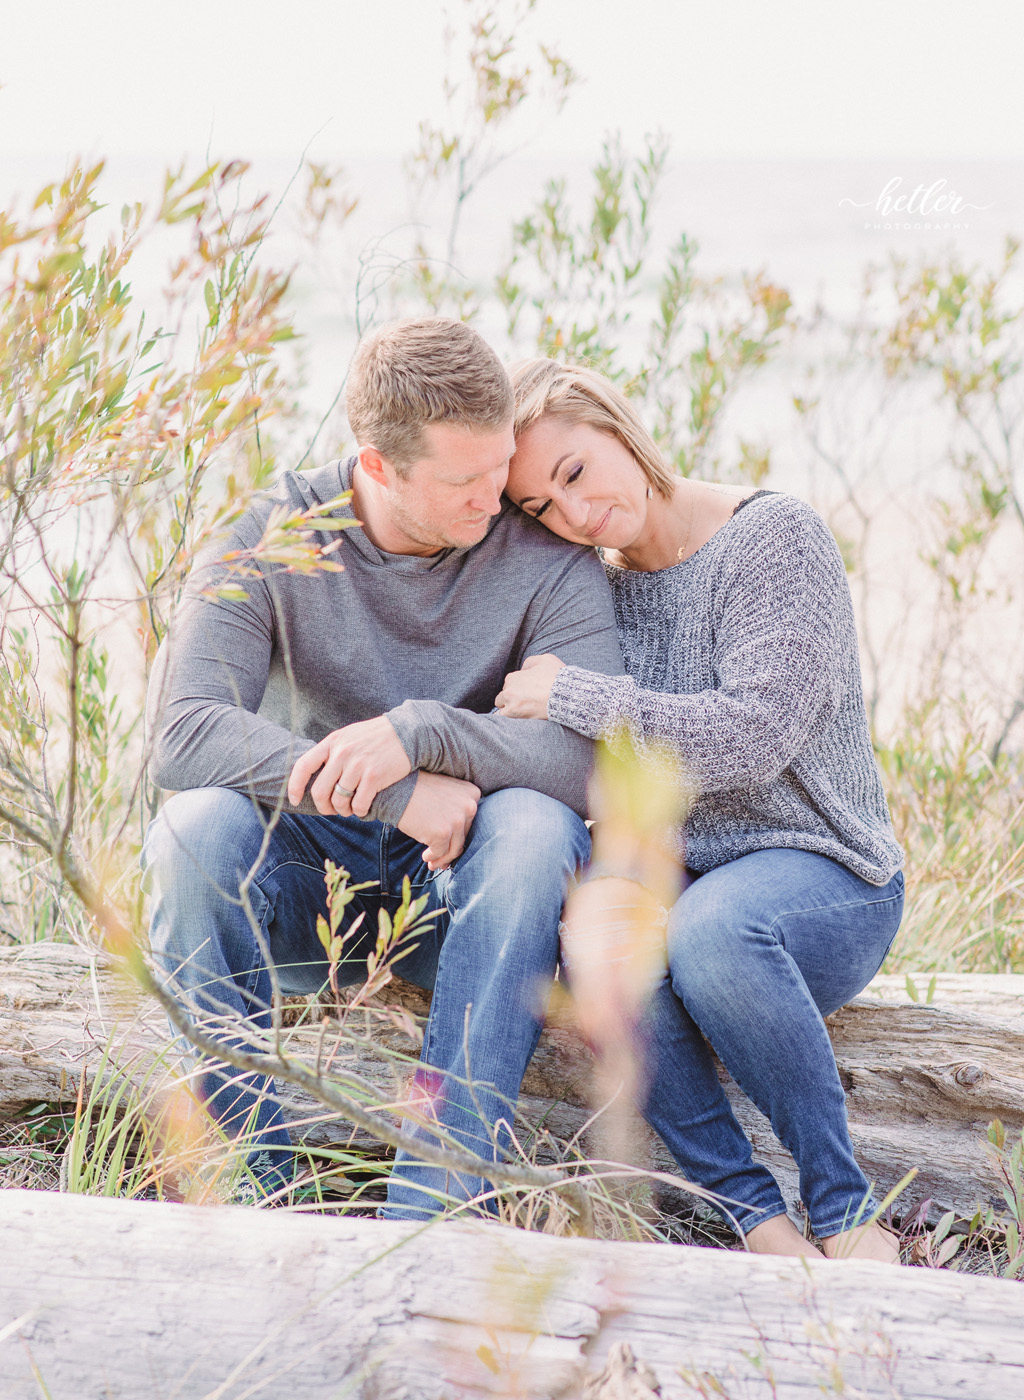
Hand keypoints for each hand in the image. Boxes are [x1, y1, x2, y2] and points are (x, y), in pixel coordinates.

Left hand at [287, 715, 411, 816]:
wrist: (407, 733)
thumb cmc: (376, 737)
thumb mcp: (349, 736)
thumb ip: (332, 752)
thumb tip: (313, 774)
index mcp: (332, 742)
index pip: (303, 766)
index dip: (294, 786)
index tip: (295, 800)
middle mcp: (342, 753)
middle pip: (320, 790)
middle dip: (322, 806)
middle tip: (330, 810)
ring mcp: (358, 765)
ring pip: (339, 800)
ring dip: (343, 810)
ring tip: (349, 809)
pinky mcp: (374, 776)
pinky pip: (358, 804)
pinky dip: (359, 811)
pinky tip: (363, 808)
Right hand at [397, 772, 480, 870]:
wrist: (395, 786)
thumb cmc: (416, 788)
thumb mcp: (445, 791)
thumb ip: (456, 810)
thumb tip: (456, 843)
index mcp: (472, 793)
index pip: (468, 822)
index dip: (457, 835)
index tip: (448, 843)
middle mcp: (469, 806)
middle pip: (463, 836)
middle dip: (450, 850)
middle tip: (441, 860)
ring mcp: (456, 820)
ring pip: (454, 849)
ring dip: (443, 859)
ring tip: (432, 863)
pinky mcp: (442, 833)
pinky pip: (439, 853)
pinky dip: (432, 857)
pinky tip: (425, 857)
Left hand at [494, 653, 565, 719]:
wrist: (565, 695)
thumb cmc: (557, 676)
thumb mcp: (544, 660)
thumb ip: (529, 663)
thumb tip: (524, 670)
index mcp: (513, 677)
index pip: (509, 685)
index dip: (518, 689)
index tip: (528, 693)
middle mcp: (508, 691)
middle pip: (503, 697)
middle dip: (511, 699)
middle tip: (525, 703)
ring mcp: (511, 705)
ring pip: (501, 710)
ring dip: (508, 711)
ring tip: (520, 714)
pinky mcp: (515, 716)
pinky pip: (504, 720)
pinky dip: (508, 721)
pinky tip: (515, 721)